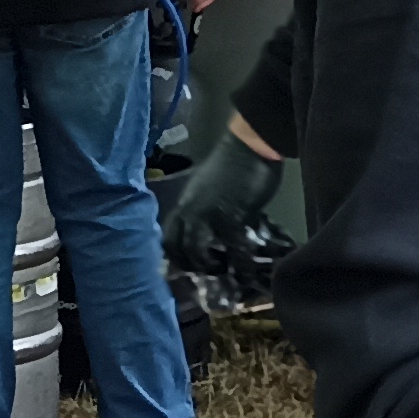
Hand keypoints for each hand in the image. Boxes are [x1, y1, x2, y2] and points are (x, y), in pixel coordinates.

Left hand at [162, 130, 281, 267]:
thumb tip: (213, 227)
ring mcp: (208, 214)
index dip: (174, 253)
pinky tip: (244, 267)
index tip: (185, 264)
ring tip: (220, 269)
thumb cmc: (234, 160)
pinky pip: (231, 247)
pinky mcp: (231, 217)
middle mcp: (190, 208)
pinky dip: (237, 262)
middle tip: (202, 272)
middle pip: (176, 245)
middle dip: (186, 263)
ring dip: (205, 265)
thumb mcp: (211, 186)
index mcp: (186, 201)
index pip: (168, 233)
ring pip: (195, 249)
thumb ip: (207, 207)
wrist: (250, 145)